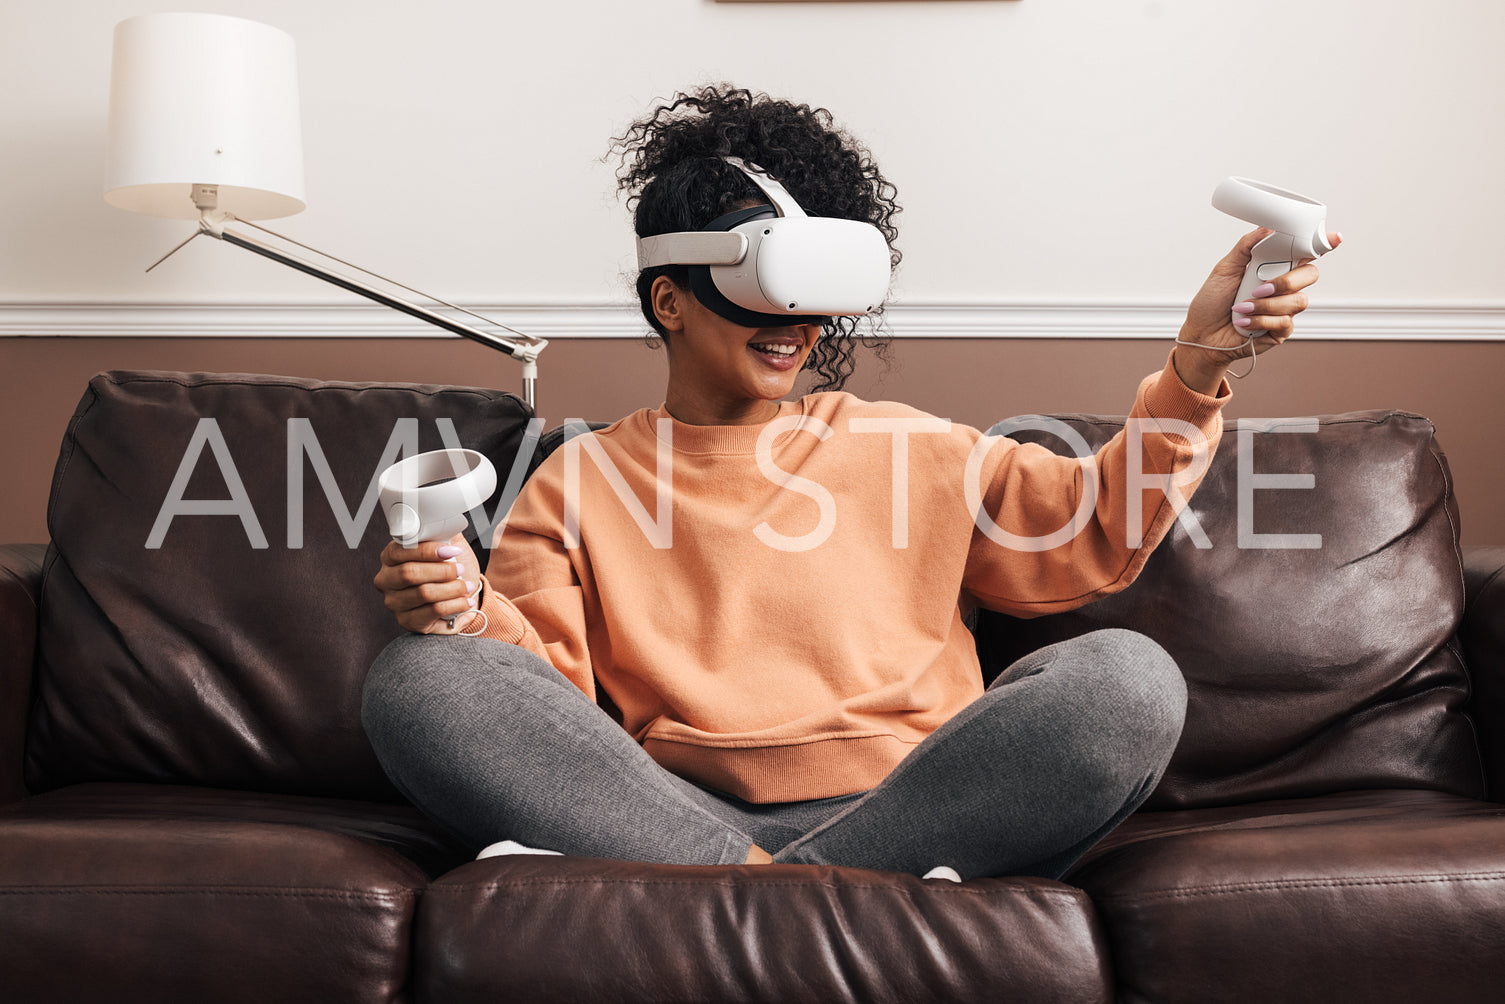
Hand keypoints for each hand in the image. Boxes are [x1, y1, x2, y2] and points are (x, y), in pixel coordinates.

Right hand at [373, 532, 482, 633]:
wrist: (460, 595)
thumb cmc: (449, 568)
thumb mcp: (447, 544)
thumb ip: (443, 530)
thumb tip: (446, 518)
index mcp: (391, 556)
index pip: (401, 551)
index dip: (428, 551)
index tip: (452, 551)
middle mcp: (386, 580)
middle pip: (410, 574)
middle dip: (442, 571)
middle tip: (461, 570)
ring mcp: (394, 602)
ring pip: (424, 594)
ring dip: (452, 589)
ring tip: (467, 585)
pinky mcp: (407, 621)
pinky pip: (432, 612)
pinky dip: (455, 605)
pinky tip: (466, 600)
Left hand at [1173, 227, 1341, 392]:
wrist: (1201, 333)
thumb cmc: (1212, 301)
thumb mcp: (1225, 269)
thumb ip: (1246, 247)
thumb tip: (1266, 228)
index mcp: (1275, 267)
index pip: (1305, 253)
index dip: (1324, 245)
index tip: (1335, 238)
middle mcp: (1284, 287)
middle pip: (1310, 275)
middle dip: (1287, 281)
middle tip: (1260, 288)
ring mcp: (1284, 309)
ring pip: (1298, 301)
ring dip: (1267, 304)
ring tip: (1242, 307)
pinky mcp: (1280, 331)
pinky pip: (1285, 322)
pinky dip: (1261, 321)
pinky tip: (1244, 322)